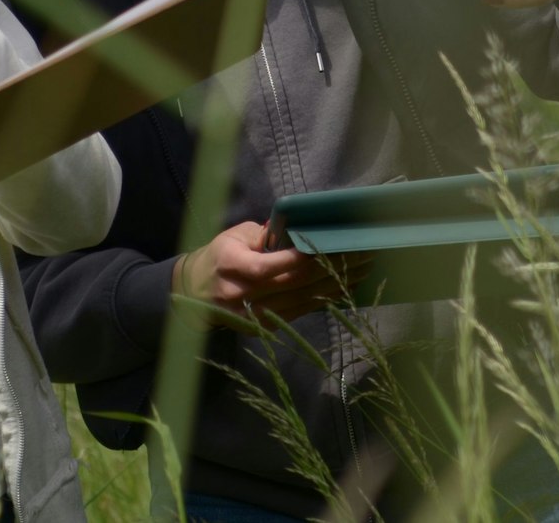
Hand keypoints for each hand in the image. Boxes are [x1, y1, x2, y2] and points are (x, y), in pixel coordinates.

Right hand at [172, 222, 359, 329]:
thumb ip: (265, 236)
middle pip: (294, 283)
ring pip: (303, 300)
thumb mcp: (234, 237)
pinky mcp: (266, 328)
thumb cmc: (219, 256)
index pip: (271, 266)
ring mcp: (255, 316)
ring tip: (364, 266)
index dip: (303, 257)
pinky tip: (346, 285)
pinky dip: (325, 298)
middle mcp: (243, 295)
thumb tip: (298, 230)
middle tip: (362, 250)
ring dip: (336, 283)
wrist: (194, 294)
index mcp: (232, 267)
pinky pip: (301, 311)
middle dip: (331, 266)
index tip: (332, 242)